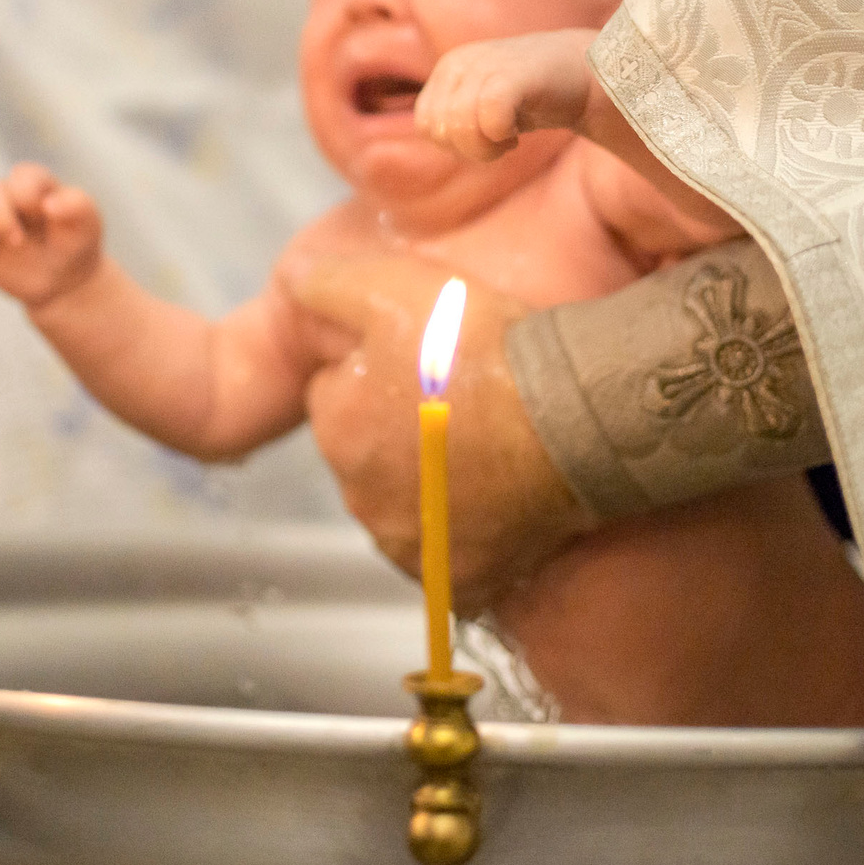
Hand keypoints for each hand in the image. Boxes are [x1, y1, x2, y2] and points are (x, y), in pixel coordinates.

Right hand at [0, 162, 105, 306]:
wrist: (64, 281)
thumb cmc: (76, 242)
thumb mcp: (87, 223)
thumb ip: (76, 205)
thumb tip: (49, 204)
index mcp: (34, 184)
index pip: (22, 178)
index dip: (28, 196)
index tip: (44, 216)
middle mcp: (5, 197)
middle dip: (1, 216)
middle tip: (18, 242)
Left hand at [288, 252, 593, 612]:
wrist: (572, 418)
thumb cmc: (484, 352)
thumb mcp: (393, 288)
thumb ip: (328, 285)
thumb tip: (292, 284)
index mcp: (336, 426)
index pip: (337, 397)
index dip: (379, 375)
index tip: (425, 365)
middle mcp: (361, 496)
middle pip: (368, 455)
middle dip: (399, 433)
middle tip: (460, 403)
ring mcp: (412, 545)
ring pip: (407, 507)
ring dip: (431, 485)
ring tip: (487, 450)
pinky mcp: (462, 580)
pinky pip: (452, 558)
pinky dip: (469, 536)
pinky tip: (501, 503)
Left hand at [415, 29, 598, 160]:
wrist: (581, 72)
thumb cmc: (529, 96)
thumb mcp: (480, 105)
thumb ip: (453, 121)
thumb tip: (437, 137)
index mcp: (448, 70)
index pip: (426, 126)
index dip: (453, 144)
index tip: (485, 134)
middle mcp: (460, 63)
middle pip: (442, 131)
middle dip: (471, 149)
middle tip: (501, 138)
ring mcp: (485, 66)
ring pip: (460, 129)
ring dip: (488, 146)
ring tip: (509, 135)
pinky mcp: (513, 75)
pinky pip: (489, 118)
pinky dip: (501, 135)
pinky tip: (516, 133)